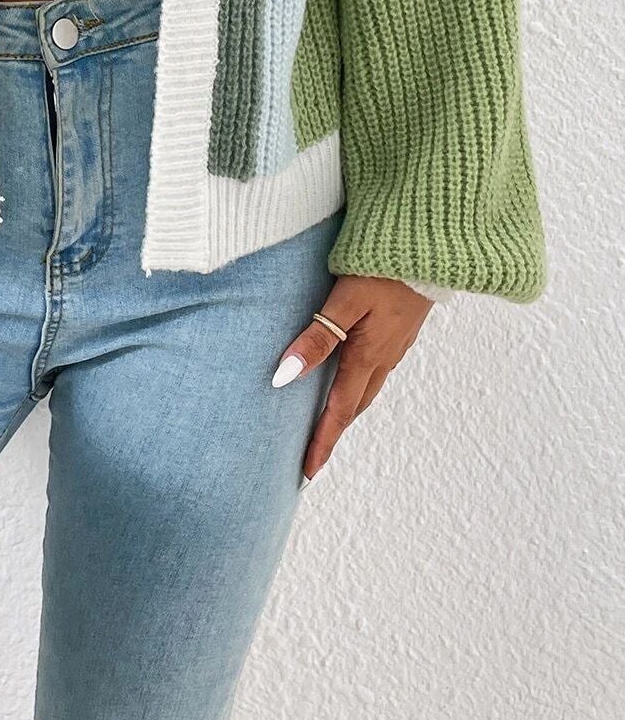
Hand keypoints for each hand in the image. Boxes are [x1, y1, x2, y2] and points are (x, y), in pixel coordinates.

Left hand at [272, 277, 433, 480]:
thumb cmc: (384, 269)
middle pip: (356, 404)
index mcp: (369, 355)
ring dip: (349, 407)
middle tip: (314, 453)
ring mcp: (398, 343)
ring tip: (329, 421)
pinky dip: (362, 382)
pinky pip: (379, 366)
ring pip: (370, 386)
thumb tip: (284, 376)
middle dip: (335, 430)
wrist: (434, 246)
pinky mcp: (403, 328)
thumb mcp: (345, 302)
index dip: (323, 441)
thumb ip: (316, 337)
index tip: (306, 473)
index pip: (340, 410)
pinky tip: (354, 373)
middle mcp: (386, 356)